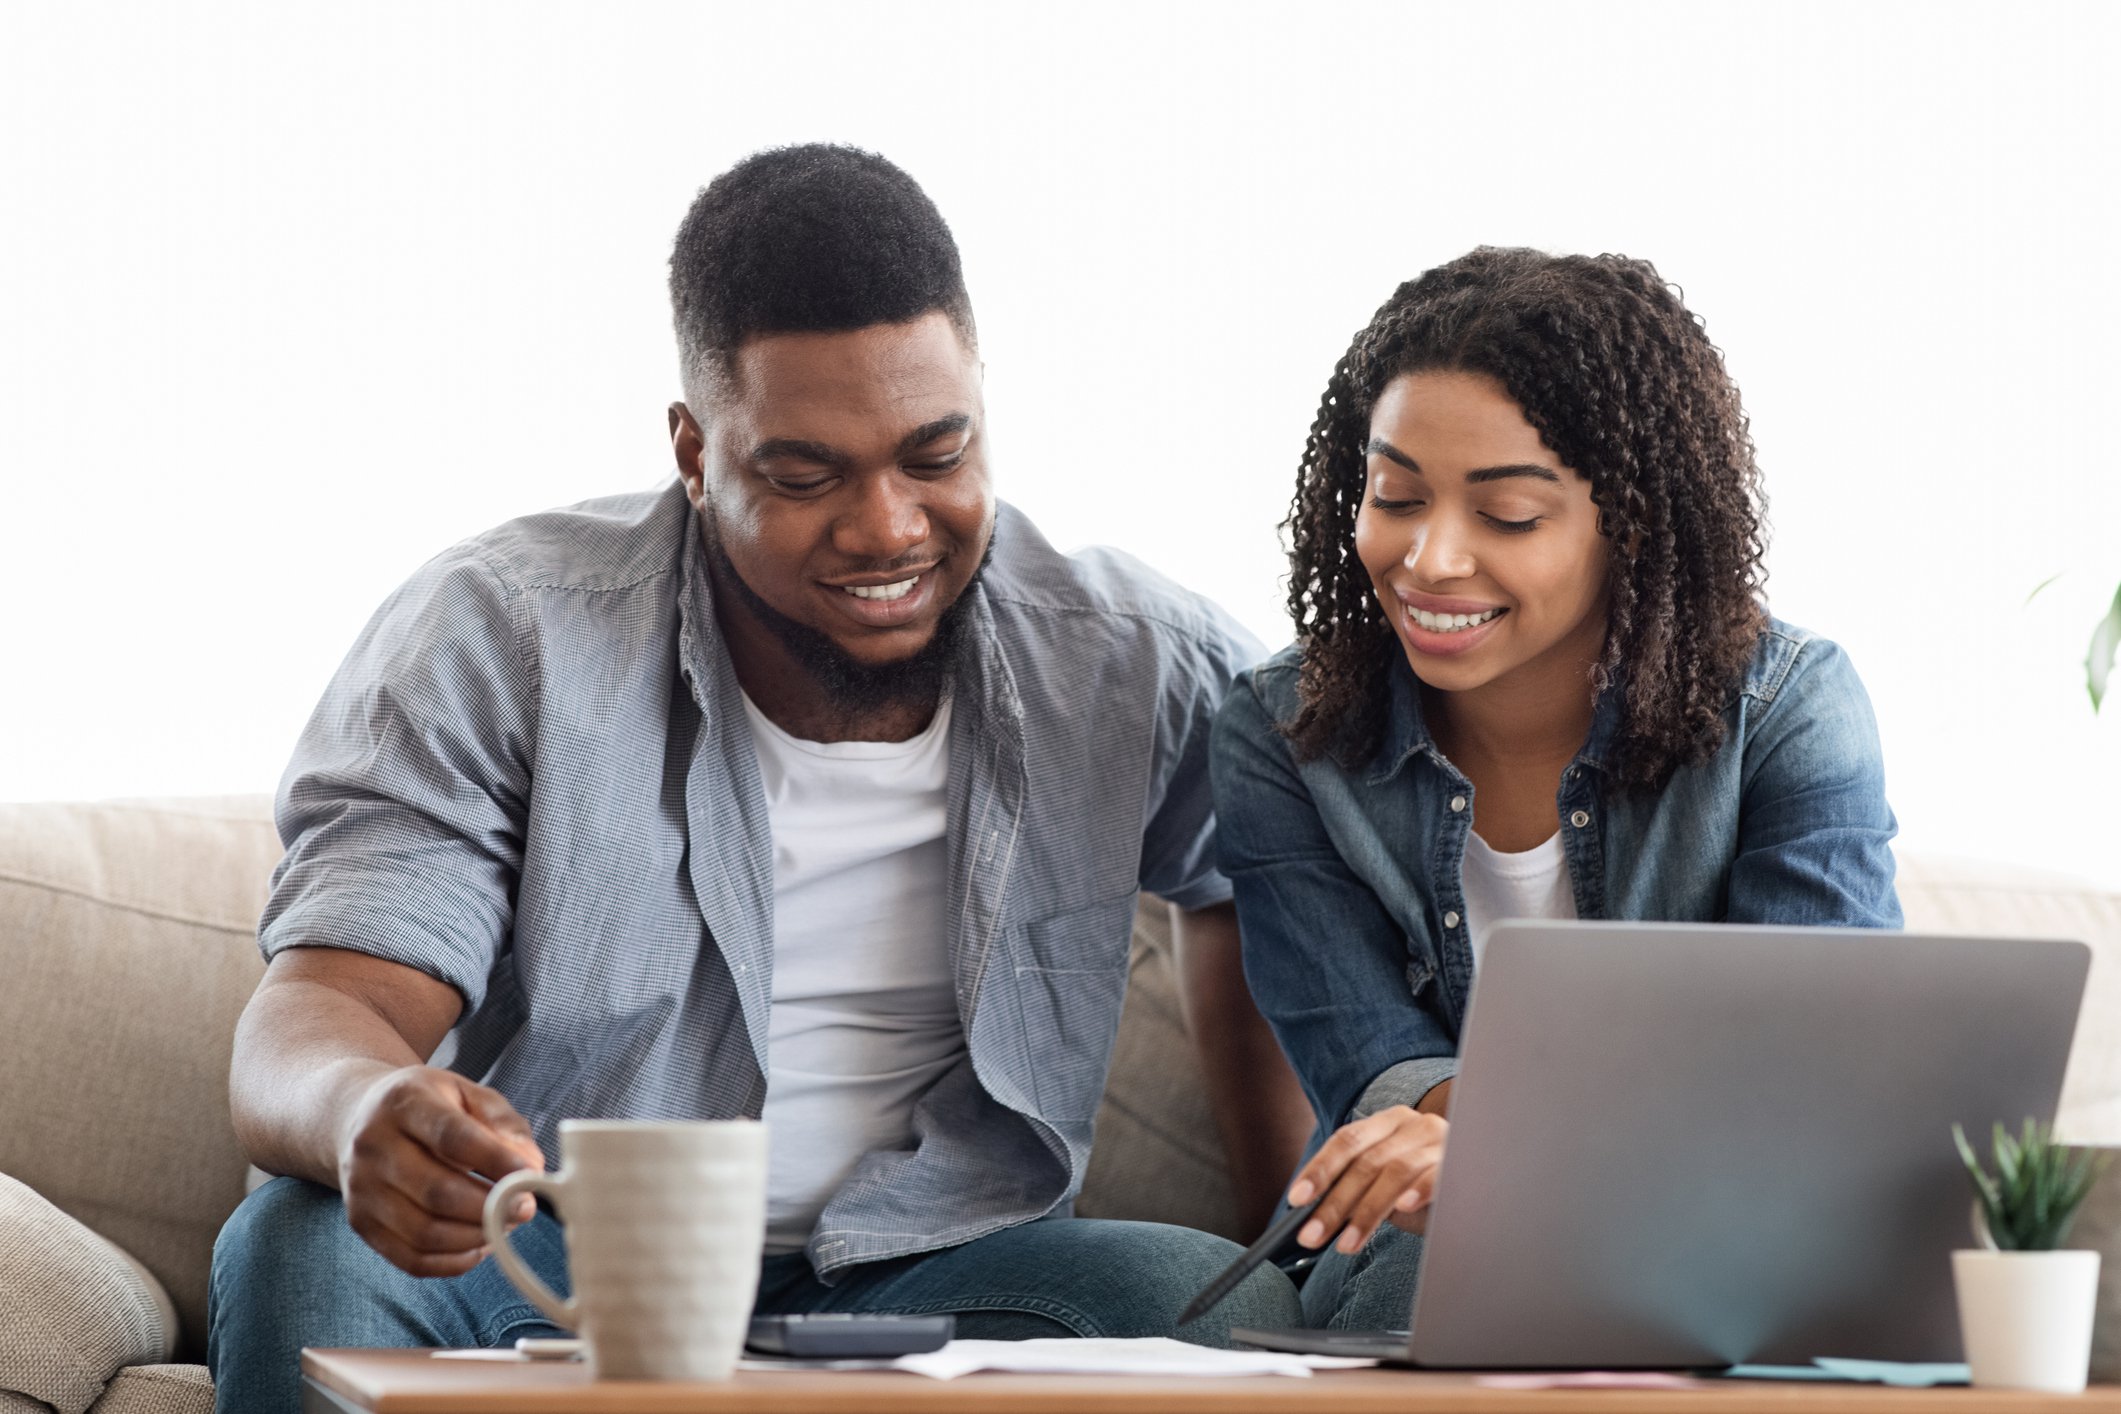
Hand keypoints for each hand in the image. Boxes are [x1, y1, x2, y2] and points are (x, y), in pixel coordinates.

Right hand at [337, 1065, 544, 1276]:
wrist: (358, 1119)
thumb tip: (530, 1169)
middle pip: (436, 1192)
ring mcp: (361, 1189)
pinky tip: (478, 1243)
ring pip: (425, 1232)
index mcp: (404, 1102)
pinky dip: (454, 1260)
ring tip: (504, 1224)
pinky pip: (412, 1259)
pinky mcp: (360, 1223)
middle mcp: (372, 1145)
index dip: (495, 1162)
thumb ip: (506, 1127)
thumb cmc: (429, 1107)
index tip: (530, 1177)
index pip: (452, 1137)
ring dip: (476, 1237)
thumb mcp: (470, 1096)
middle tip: (525, 1208)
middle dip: (491, 1208)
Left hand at [1285, 1105, 1447, 1253]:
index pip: (1346, 1141)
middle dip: (1334, 1203)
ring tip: (1346, 1244)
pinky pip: (1436, 1175)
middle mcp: (1413, 1125)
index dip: (1320, 1169)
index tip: (1296, 1200)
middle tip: (1312, 1236)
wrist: (1478, 1190)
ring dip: (1366, 1212)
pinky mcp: (1463, 1164)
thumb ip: (1355, 1191)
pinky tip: (1402, 1207)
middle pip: (1366, 1162)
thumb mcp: (1385, 1185)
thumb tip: (1312, 1217)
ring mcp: (1440, 1142)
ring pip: (1394, 1172)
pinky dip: (1418, 1190)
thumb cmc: (1423, 1189)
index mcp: (1388, 1122)